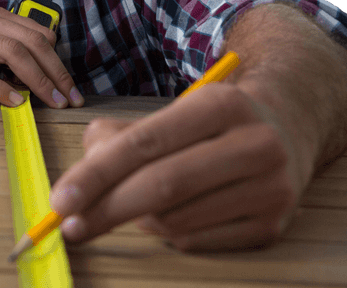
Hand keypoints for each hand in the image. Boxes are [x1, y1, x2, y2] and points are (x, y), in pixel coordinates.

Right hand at [0, 5, 83, 108]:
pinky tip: (13, 101)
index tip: (69, 88)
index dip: (58, 61)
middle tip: (68, 98)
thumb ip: (2, 54)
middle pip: (28, 42)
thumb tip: (41, 74)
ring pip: (8, 51)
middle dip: (54, 71)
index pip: (36, 33)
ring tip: (49, 100)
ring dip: (34, 78)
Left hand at [48, 83, 312, 250]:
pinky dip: (168, 233)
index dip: (97, 174)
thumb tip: (82, 180)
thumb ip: (117, 137)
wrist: (286, 132)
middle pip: (162, 186)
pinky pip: (195, 242)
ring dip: (139, 218)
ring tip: (137, 201)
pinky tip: (172, 213)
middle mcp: (254, 145)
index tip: (60, 199)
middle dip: (106, 209)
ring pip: (174, 220)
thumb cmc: (208, 125)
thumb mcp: (170, 112)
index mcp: (221, 105)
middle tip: (69, 225)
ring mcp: (270, 189)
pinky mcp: (272, 227)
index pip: (145, 142)